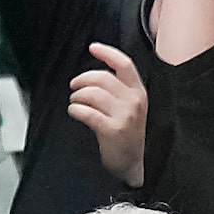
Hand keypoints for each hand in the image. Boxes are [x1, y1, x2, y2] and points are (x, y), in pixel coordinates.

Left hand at [67, 42, 149, 186]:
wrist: (138, 166)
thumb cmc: (131, 137)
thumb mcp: (133, 109)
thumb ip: (120, 91)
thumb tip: (96, 76)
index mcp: (139, 93)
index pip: (124, 64)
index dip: (107, 53)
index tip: (93, 47)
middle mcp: (134, 101)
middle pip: (102, 77)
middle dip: (82, 79)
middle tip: (74, 87)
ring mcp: (124, 116)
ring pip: (92, 93)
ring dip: (77, 96)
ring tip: (75, 103)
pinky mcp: (112, 130)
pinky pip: (87, 112)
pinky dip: (75, 110)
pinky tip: (75, 113)